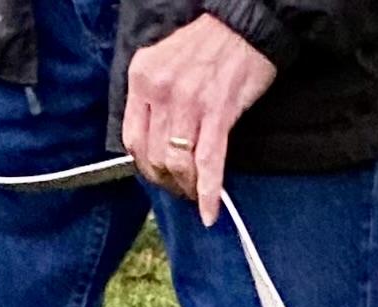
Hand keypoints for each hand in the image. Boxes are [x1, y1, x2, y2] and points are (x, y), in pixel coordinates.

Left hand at [123, 16, 276, 226]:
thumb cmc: (208, 44)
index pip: (132, 139)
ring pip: (178, 164)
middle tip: (181, 189)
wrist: (245, 24)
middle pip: (154, 157)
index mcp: (143, 77)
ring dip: (188, 188)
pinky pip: (208, 164)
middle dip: (167, 182)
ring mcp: (189, 102)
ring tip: (196, 194)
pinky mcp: (218, 112)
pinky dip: (209, 193)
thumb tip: (155, 140)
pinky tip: (211, 212)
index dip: (145, 167)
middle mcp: (160, 90)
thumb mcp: (164, 62)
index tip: (159, 175)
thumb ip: (153, 97)